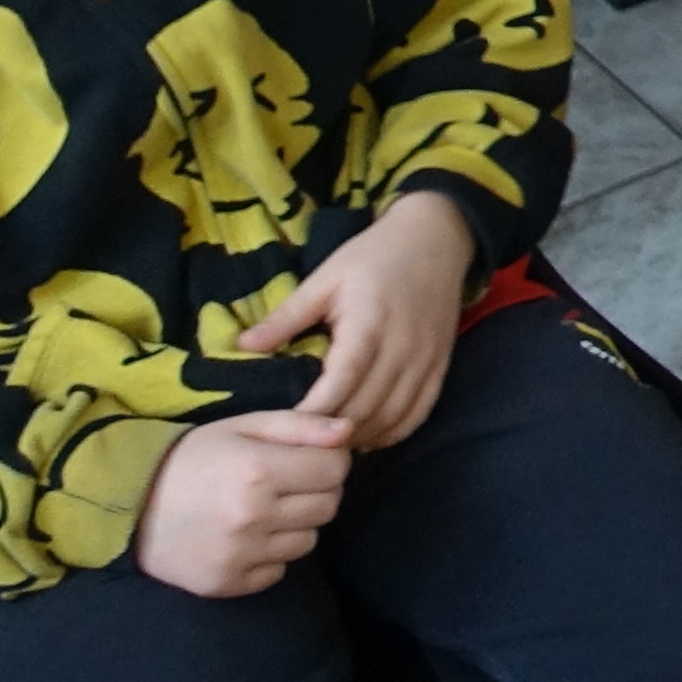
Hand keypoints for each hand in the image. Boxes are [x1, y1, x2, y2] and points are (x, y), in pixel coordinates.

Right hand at [134, 408, 353, 599]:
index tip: (308, 459)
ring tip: (263, 510)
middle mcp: (253, 516)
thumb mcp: (242, 427)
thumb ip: (299, 426)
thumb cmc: (193, 459)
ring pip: (308, 541)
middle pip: (328, 506)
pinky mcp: (228, 584)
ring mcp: (241, 555)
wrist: (130, 507)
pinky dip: (270, 556)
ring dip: (296, 524)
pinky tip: (245, 537)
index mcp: (258, 470)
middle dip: (316, 491)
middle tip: (286, 484)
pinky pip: (278, 571)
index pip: (336, 470)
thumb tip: (349, 431)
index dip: (329, 461)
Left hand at [237, 187, 477, 449]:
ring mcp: (425, 360)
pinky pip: (418, 414)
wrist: (435, 239)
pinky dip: (391, 433)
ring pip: (391, 419)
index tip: (284, 428)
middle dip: (330, 432)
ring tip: (328, 441)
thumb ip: (286, 317)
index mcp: (368, 324)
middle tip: (299, 442)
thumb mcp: (324, 279)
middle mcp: (402, 348)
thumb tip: (242, 347)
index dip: (312, 413)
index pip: (340, 384)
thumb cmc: (374, 256)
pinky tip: (366, 436)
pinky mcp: (439, 367)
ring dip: (359, 437)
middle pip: (364, 409)